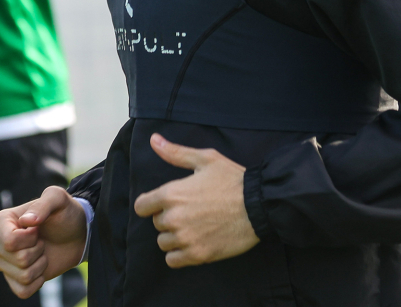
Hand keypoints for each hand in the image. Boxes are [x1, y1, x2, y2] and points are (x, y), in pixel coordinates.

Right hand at [0, 186, 86, 298]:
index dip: (30, 238)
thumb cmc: (64, 213)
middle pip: (17, 258)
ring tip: (42, 251)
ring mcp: (4, 263)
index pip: (9, 241)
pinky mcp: (14, 280)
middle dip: (37, 250)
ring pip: (22, 275)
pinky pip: (22, 291)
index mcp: (1, 220)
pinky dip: (38, 282)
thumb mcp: (58, 199)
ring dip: (40, 264)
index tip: (38, 227)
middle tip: (42, 239)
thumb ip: (44, 204)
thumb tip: (27, 221)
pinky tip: (41, 268)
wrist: (76, 234)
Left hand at [133, 133, 259, 267]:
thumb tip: (154, 140)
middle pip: (156, 223)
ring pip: (163, 242)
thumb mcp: (205, 159)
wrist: (259, 205)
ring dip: (173, 236)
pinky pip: (173, 260)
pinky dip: (179, 254)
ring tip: (192, 226)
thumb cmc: (232, 179)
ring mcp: (185, 238)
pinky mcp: (197, 255)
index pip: (141, 206)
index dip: (150, 203)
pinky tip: (193, 242)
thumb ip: (175, 153)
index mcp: (172, 194)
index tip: (163, 203)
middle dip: (168, 217)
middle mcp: (174, 218)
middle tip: (189, 211)